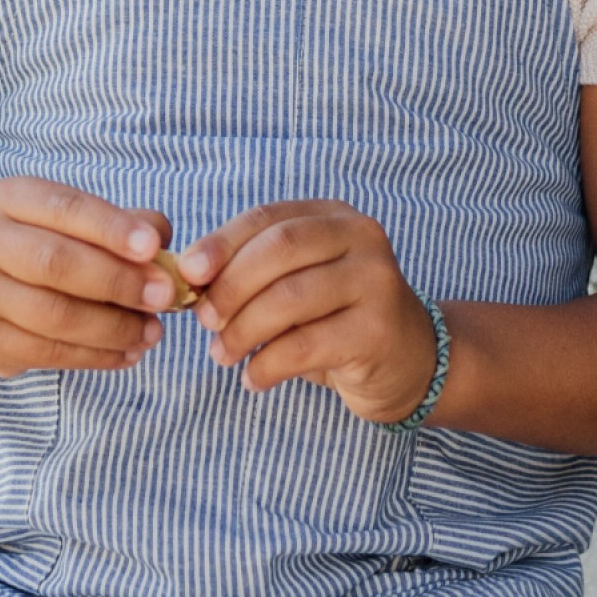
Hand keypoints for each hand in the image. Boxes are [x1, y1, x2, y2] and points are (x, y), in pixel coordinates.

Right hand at [0, 177, 176, 374]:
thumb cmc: (36, 248)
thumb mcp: (69, 223)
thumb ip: (120, 225)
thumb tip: (162, 247)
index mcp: (7, 198)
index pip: (65, 207)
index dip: (111, 228)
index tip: (153, 248)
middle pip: (57, 263)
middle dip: (119, 282)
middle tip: (164, 297)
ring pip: (56, 315)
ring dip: (115, 328)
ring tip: (152, 332)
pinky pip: (48, 353)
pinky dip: (96, 356)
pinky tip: (126, 353)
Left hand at [176, 202, 439, 424]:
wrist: (409, 361)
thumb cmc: (337, 318)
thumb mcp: (299, 283)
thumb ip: (254, 272)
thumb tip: (189, 281)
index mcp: (334, 217)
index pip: (268, 218)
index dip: (221, 242)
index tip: (187, 272)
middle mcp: (361, 238)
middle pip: (278, 250)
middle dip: (230, 286)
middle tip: (204, 321)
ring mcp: (376, 282)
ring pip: (288, 299)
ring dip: (242, 330)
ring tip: (222, 354)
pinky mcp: (377, 331)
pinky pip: (304, 346)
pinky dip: (266, 365)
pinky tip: (253, 379)